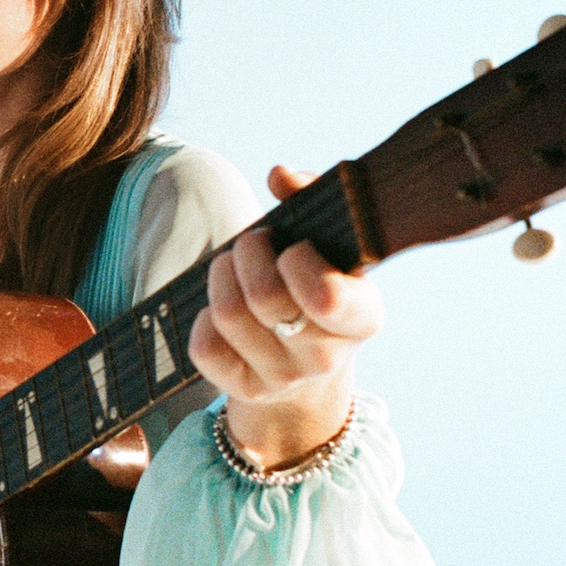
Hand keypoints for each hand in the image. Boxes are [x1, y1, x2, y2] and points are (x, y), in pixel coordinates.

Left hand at [189, 165, 382, 468]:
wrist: (307, 359)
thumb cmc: (317, 282)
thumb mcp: (329, 243)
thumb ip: (312, 197)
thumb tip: (280, 175)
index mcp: (362, 315)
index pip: (325, 296)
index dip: (297, 260)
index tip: (294, 248)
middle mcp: (327, 356)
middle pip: (264, 295)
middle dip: (249, 251)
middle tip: (253, 243)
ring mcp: (285, 378)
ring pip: (229, 315)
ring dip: (221, 275)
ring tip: (232, 266)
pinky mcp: (247, 390)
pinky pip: (204, 347)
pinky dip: (203, 318)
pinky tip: (221, 309)